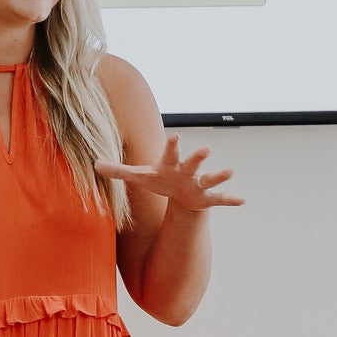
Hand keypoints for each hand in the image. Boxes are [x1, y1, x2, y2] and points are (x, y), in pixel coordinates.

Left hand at [97, 131, 243, 212]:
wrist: (179, 194)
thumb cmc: (159, 180)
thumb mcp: (139, 177)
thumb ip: (118, 171)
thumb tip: (94, 164)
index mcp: (169, 165)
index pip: (169, 153)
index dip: (172, 146)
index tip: (175, 136)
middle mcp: (186, 172)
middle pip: (192, 162)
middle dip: (198, 157)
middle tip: (206, 149)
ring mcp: (199, 184)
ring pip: (210, 178)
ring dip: (219, 175)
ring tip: (230, 172)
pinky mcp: (207, 198)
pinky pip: (220, 198)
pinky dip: (230, 199)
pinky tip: (242, 201)